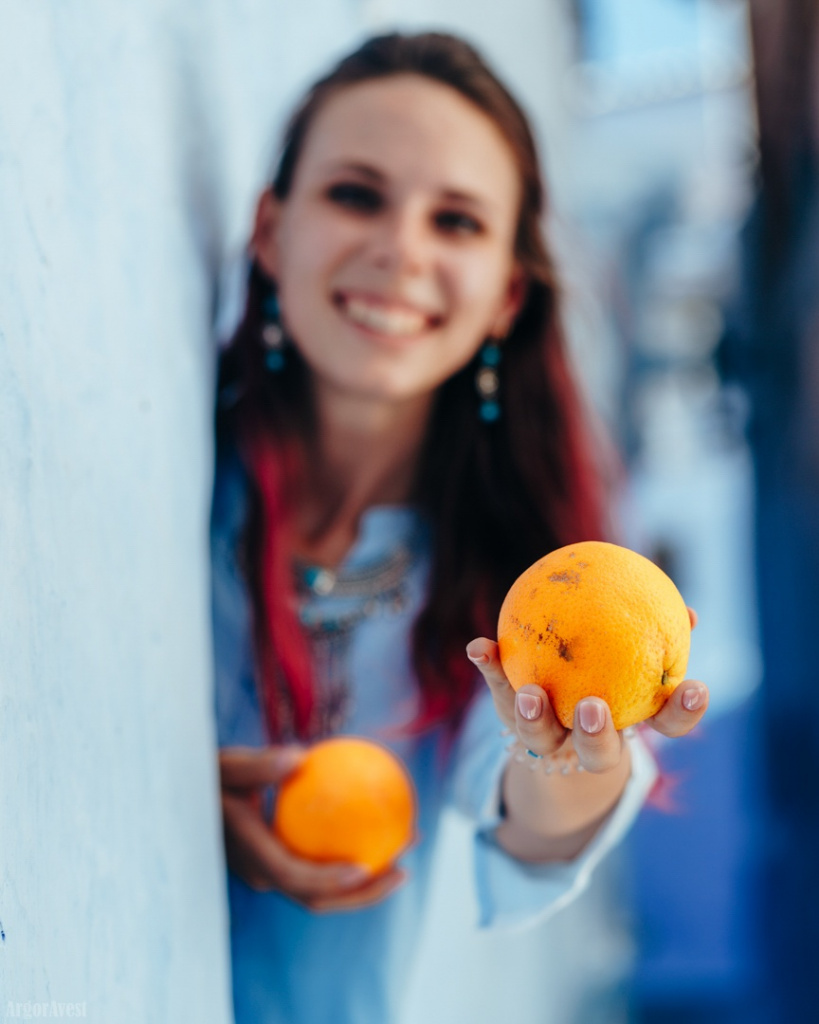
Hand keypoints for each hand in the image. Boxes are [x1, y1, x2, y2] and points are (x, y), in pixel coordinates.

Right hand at [219, 745, 406, 910]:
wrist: (194, 795)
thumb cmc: (213, 775)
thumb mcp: (230, 766)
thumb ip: (262, 766)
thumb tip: (300, 756)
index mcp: (253, 857)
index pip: (295, 879)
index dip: (330, 881)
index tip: (365, 867)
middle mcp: (265, 874)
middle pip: (318, 898)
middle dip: (365, 891)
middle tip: (404, 867)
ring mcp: (275, 872)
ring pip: (325, 886)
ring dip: (368, 876)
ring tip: (406, 843)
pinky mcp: (285, 861)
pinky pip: (325, 862)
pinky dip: (354, 850)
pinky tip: (382, 820)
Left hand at [466, 608, 707, 772]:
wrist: (555, 734)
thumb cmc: (610, 684)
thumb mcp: (634, 662)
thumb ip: (658, 636)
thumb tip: (692, 613)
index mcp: (628, 725)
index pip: (667, 726)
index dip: (683, 712)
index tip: (694, 687)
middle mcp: (589, 743)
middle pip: (598, 753)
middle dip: (596, 735)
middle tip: (592, 708)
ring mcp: (549, 739)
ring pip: (542, 739)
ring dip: (534, 718)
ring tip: (530, 695)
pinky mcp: (513, 722)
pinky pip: (500, 692)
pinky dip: (491, 668)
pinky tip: (479, 646)